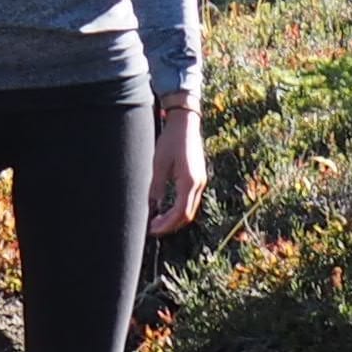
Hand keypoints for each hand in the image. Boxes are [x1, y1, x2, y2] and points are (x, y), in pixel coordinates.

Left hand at [150, 103, 205, 237]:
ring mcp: (200, 181)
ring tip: (157, 220)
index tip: (152, 229)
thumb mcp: (159, 164)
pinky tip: (166, 208)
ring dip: (175, 218)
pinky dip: (179, 208)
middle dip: (170, 225)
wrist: (185, 122)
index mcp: (189, 182)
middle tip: (152, 228)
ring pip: (190, 208)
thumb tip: (152, 208)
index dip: (166, 225)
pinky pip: (190, 199)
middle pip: (187, 214)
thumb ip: (156, 187)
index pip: (180, 213)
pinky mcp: (198, 177)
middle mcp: (198, 184)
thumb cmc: (171, 140)